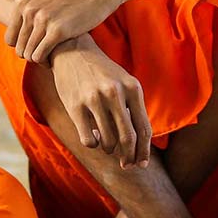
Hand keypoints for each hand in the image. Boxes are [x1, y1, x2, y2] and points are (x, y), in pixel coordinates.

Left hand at [0, 0, 124, 63]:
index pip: (10, 37)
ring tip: (53, 55)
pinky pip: (40, 56)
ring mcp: (43, 20)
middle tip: (47, 52)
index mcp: (22, 1)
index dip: (23, 45)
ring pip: (28, 54)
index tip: (39, 43)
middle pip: (19, 48)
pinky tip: (57, 58)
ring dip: (39, 60)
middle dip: (31, 54)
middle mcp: (29, 9)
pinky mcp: (58, 31)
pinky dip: (46, 62)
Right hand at [50, 42, 151, 168]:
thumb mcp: (124, 83)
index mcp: (133, 88)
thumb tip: (140, 146)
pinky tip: (92, 136)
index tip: (142, 164)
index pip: (144, 129)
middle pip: (128, 139)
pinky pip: (88, 140)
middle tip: (127, 165)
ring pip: (108, 141)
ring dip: (109, 149)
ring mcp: (94, 99)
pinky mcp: (75, 106)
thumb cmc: (103, 73)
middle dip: (129, 157)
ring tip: (107, 144)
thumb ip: (134, 109)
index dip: (144, 151)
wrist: (73, 52)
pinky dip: (93, 144)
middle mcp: (115, 93)